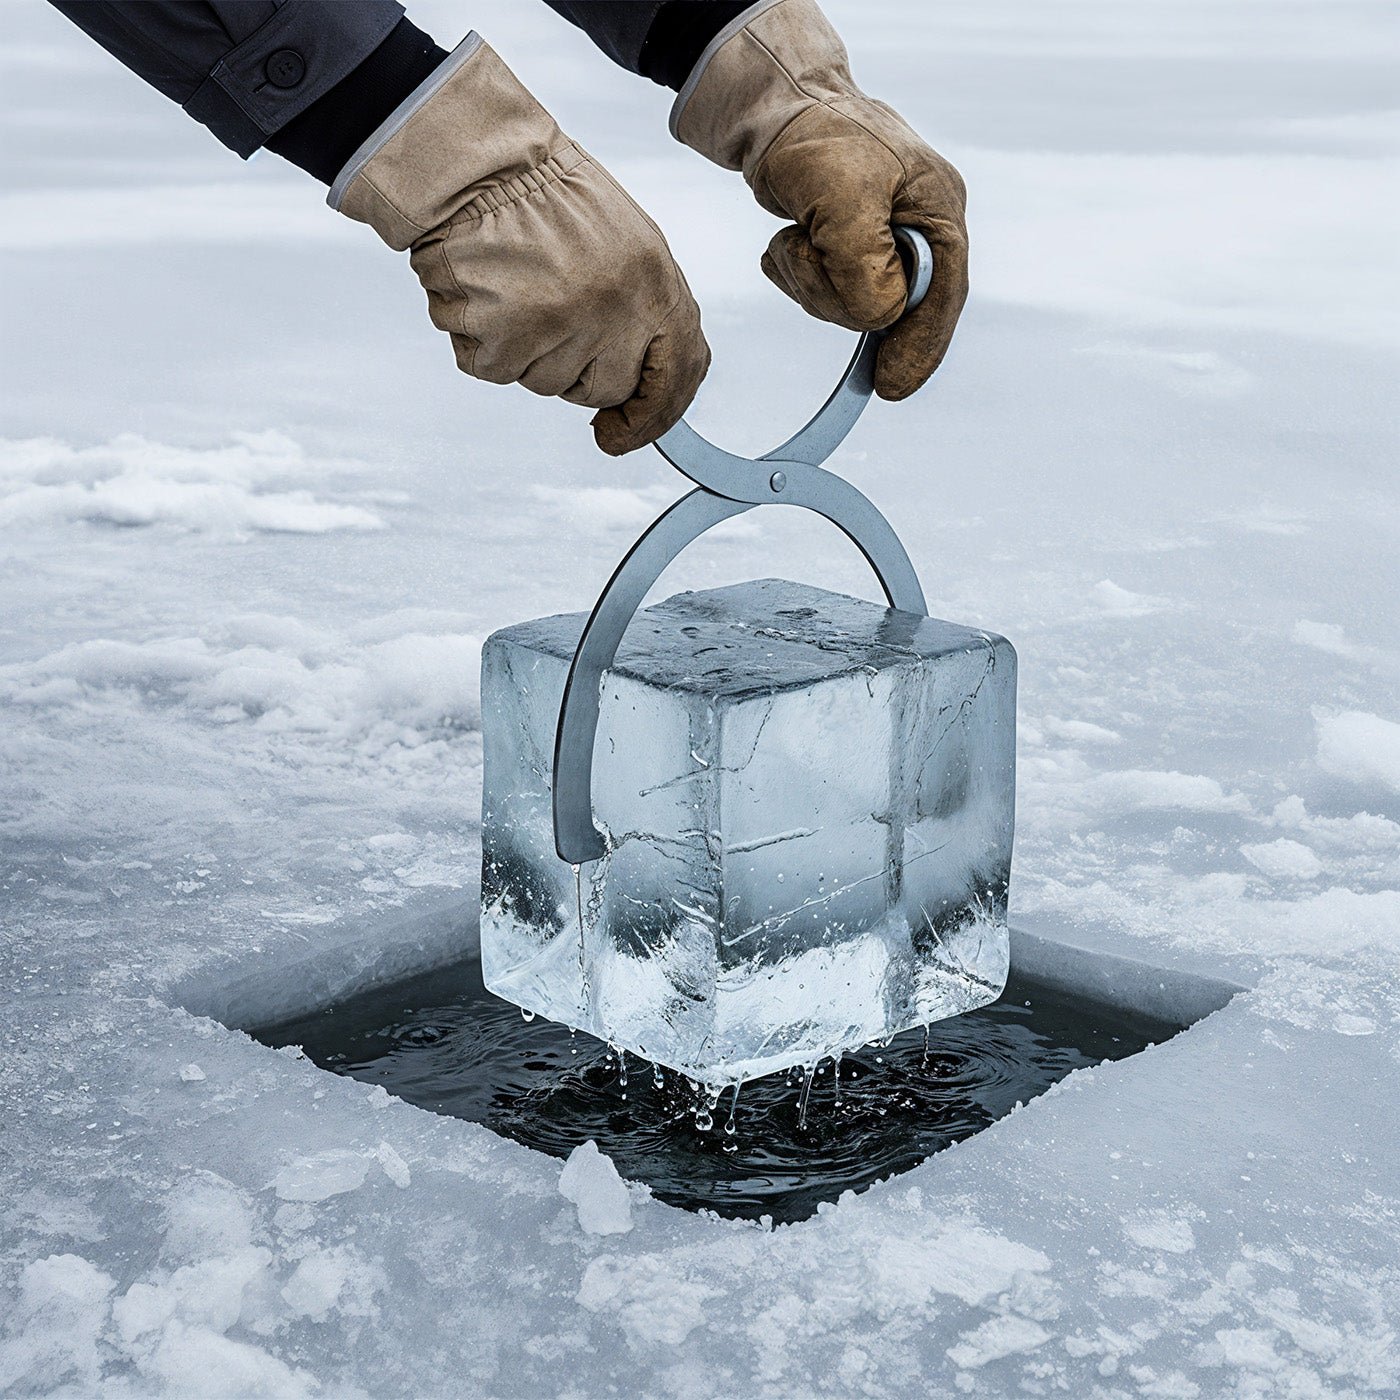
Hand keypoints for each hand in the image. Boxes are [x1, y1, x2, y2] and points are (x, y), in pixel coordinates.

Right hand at [333, 36, 709, 453]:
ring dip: (530, 349)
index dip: (651, 417)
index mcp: (653, 285)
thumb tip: (650, 382)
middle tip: (554, 308)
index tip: (620, 435)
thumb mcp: (629, 244)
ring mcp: (557, 331)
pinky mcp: (502, 342)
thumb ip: (648, 312)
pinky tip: (488, 293)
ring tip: (519, 285)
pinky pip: (498, 369)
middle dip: (581, 368)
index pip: (675, 375)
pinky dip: (486, 341)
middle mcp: (612, 315)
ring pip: (548, 383)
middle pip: (604, 389)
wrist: (478, 164)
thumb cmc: (551, 199)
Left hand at [672, 0, 966, 399]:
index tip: (889, 390)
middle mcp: (918, 232)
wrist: (774, 108)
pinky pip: (823, 291)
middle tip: (806, 251)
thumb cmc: (818, 137)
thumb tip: (877, 320)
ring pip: (850, 305)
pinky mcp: (846, 249)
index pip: (941, 298)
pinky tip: (790, 236)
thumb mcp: (843, 200)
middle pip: (890, 308)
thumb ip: (865, 268)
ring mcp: (882, 243)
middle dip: (838, 293)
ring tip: (795, 234)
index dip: (918, 348)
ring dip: (810, 281)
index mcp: (938, 213)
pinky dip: (797, 274)